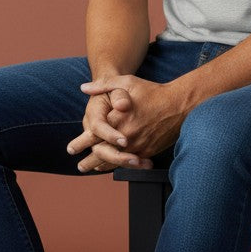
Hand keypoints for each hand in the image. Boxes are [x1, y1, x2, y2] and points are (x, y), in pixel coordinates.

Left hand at [68, 75, 186, 171]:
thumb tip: (84, 88)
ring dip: (102, 166)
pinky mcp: (148, 151)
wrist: (179, 105)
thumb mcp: (127, 82)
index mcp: (118, 119)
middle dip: (89, 162)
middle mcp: (126, 136)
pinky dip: (120, 165)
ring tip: (93, 169)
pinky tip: (115, 166)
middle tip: (80, 166)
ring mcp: (138, 146)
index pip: (95, 135)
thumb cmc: (152, 91)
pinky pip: (130, 162)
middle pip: (102, 153)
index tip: (71, 149)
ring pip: (116, 161)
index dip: (81, 143)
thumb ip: (104, 85)